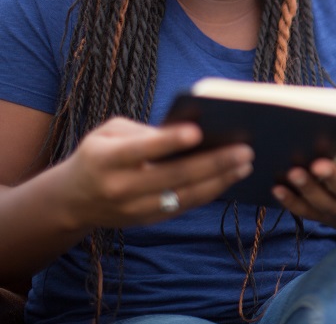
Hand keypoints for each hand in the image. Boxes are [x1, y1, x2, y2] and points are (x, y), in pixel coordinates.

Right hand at [50, 117, 253, 230]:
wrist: (73, 200)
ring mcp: (135, 209)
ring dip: (220, 180)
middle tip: (245, 149)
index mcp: (106, 159)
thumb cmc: (99, 154)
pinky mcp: (148, 220)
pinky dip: (210, 192)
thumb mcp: (108, 133)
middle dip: (213, 162)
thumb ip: (143, 131)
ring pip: (185, 196)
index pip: (142, 149)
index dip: (170, 141)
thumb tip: (188, 131)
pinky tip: (230, 177)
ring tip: (246, 163)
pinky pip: (184, 206)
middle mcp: (120, 188)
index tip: (198, 131)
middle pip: (174, 176)